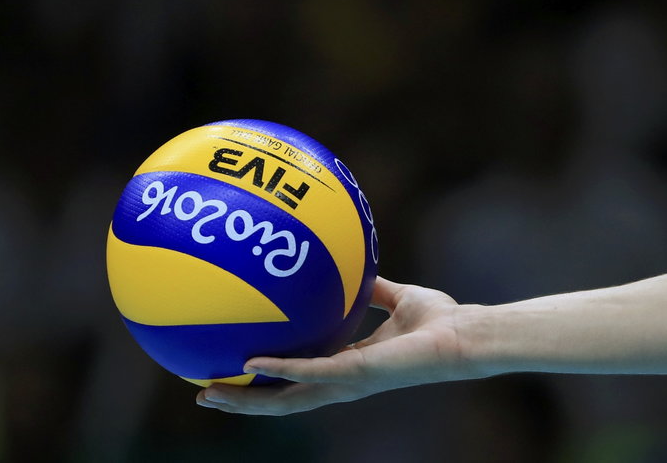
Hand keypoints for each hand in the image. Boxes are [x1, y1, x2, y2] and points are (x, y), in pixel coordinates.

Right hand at [196, 277, 475, 414]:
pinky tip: (251, 363)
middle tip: (204, 392)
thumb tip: (352, 265)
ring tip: (210, 392)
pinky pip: (311, 373)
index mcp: (348, 365)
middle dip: (243, 400)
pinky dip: (281, 368)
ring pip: (286, 400)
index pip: (299, 380)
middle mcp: (342, 380)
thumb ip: (374, 289)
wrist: (462, 336)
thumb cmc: (439, 321)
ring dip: (247, 398)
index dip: (266, 381)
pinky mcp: (356, 375)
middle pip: (282, 399)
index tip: (233, 371)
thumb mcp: (399, 297)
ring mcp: (347, 382)